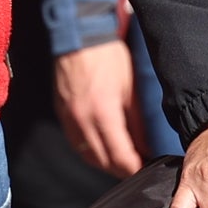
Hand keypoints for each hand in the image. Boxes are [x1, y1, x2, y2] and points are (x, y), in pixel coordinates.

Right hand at [56, 41, 142, 177]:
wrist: (80, 37)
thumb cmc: (109, 57)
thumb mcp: (131, 89)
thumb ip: (137, 122)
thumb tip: (145, 146)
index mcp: (103, 114)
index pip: (120, 157)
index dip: (135, 168)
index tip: (145, 168)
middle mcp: (82, 122)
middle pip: (103, 161)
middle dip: (121, 170)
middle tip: (136, 167)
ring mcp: (69, 119)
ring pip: (87, 156)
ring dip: (104, 163)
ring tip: (120, 162)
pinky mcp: (61, 115)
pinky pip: (75, 143)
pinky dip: (89, 151)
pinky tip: (100, 150)